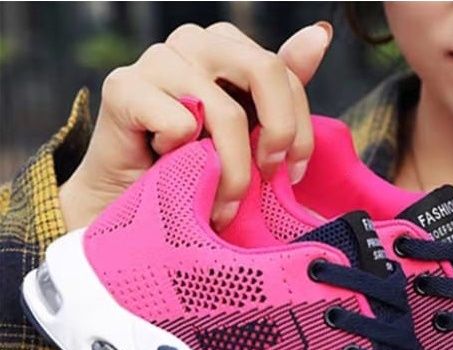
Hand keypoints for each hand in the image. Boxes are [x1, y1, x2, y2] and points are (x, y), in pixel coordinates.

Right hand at [59, 20, 331, 231]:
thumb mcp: (250, 131)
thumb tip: (321, 33)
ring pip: (224, 113)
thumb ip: (282, 88)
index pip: (286, 73)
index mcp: (228, 46)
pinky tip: (166, 164)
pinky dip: (181, 158)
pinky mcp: (123, 87)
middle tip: (266, 180)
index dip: (299, 130)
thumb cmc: (195, 166)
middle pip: (264, 72)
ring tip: (222, 204)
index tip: (292, 175)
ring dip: (231, 172)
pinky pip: (179, 124)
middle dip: (277, 135)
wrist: (132, 201)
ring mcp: (157, 59)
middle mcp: (194, 41)